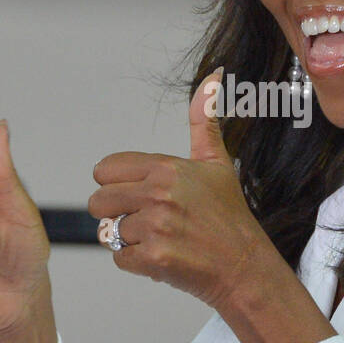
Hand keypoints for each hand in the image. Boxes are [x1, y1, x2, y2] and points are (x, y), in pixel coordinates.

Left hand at [87, 70, 276, 311]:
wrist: (245, 266)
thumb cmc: (229, 216)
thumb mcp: (216, 162)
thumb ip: (203, 120)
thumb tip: (213, 76)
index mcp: (166, 168)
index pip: (105, 170)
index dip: (117, 185)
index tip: (140, 195)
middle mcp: (158, 193)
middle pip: (99, 202)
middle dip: (117, 213)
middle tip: (149, 221)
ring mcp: (155, 226)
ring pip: (109, 232)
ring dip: (130, 240)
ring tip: (162, 239)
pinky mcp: (153, 257)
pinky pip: (120, 259)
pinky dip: (138, 263)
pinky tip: (164, 256)